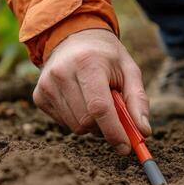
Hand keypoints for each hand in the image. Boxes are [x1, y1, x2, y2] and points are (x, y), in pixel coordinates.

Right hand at [33, 29, 150, 154]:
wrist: (73, 37)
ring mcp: (47, 85)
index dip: (114, 132)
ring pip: (75, 127)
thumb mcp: (129, 71)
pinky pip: (64, 124)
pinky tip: (81, 102)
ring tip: (97, 104)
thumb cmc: (107, 57)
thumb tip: (144, 131)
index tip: (126, 147)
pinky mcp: (39, 96)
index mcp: (88, 63)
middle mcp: (62, 73)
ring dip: (92, 125)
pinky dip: (78, 120)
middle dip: (106, 128)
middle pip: (87, 121)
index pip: (99, 108)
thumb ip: (138, 100)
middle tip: (116, 117)